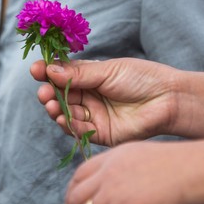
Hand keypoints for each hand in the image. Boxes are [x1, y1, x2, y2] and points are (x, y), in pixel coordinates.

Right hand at [31, 58, 187, 146]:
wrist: (168, 99)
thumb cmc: (142, 78)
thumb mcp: (107, 71)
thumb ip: (78, 73)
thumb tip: (49, 69)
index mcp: (91, 78)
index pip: (63, 76)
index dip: (48, 74)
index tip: (35, 70)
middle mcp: (90, 97)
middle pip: (61, 97)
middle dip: (49, 95)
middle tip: (43, 93)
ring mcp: (94, 116)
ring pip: (66, 114)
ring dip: (56, 110)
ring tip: (51, 105)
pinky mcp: (101, 134)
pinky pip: (79, 131)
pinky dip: (68, 125)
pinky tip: (62, 118)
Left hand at [64, 140, 203, 203]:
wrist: (200, 172)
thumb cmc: (187, 167)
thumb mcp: (148, 158)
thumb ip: (130, 171)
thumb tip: (128, 192)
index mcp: (114, 157)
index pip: (80, 175)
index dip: (73, 193)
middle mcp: (108, 173)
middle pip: (74, 197)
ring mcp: (113, 192)